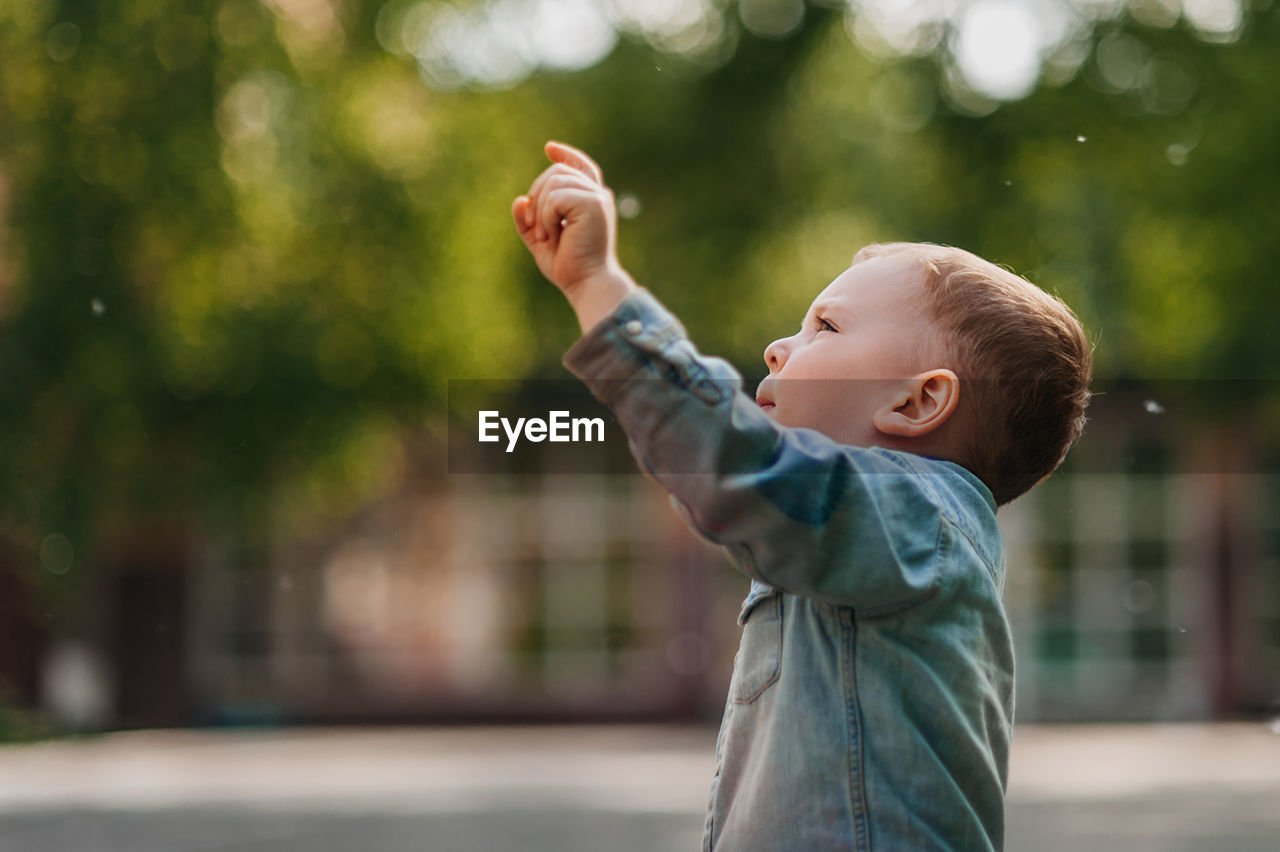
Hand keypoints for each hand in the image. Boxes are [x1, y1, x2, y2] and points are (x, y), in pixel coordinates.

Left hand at [513, 141, 635, 332]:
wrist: (586, 283)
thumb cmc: (568, 266)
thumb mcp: (540, 240)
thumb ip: (528, 221)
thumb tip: (519, 200)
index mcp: (590, 201)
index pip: (580, 166)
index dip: (565, 155)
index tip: (549, 148)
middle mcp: (597, 195)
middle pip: (557, 172)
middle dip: (536, 193)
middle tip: (532, 224)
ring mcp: (597, 197)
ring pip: (554, 182)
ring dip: (541, 210)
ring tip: (546, 236)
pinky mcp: (593, 203)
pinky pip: (555, 197)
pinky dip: (546, 217)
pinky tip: (553, 236)